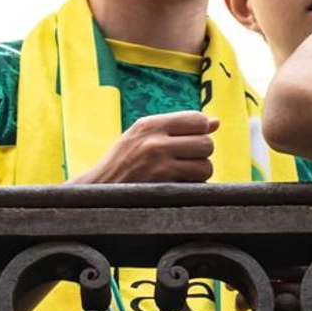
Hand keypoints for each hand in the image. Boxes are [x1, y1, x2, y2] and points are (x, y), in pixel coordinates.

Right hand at [72, 111, 216, 183]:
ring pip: (206, 166)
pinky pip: (196, 184)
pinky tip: (177, 186)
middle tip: (186, 161)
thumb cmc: (122, 163)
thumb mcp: (142, 136)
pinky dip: (192, 187)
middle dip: (201, 154)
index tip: (192, 141)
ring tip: (182, 174)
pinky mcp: (163, 186)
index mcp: (149, 124)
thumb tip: (216, 122)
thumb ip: (177, 127)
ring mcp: (159, 164)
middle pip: (206, 143)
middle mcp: (154, 141)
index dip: (201, 131)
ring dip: (199, 173)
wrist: (96, 191)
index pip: (197, 119)